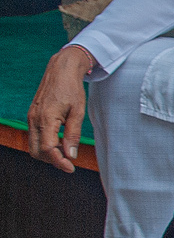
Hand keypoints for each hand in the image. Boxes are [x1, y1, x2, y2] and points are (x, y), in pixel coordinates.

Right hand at [28, 45, 95, 172]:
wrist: (61, 70)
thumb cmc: (72, 89)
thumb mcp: (78, 112)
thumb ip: (73, 134)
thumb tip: (70, 155)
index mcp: (46, 119)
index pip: (48, 149)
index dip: (59, 162)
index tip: (71, 168)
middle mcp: (34, 119)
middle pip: (37, 152)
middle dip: (52, 160)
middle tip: (69, 161)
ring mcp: (31, 117)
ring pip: (33, 145)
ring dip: (48, 153)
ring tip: (65, 152)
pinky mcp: (32, 116)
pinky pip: (34, 136)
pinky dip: (45, 144)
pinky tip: (59, 142)